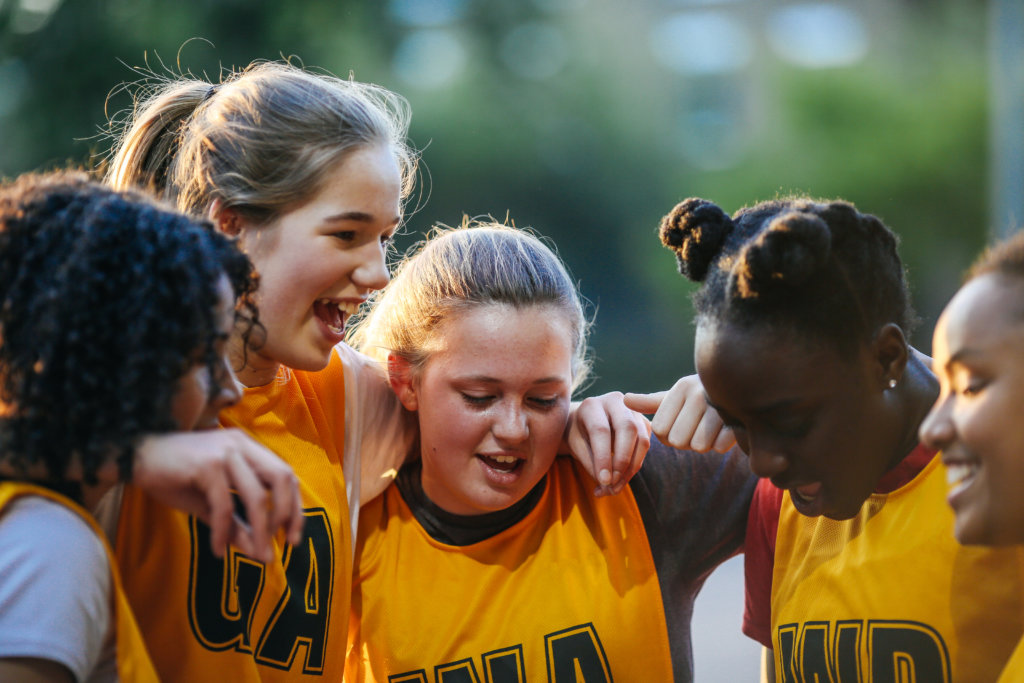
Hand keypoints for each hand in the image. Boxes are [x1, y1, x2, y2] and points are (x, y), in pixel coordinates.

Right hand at [133, 430, 303, 562]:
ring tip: (259, 555)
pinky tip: (219, 550)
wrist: (133, 458)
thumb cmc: (174, 477)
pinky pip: (223, 505)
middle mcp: (241, 445)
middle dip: (287, 514)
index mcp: (248, 448)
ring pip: (256, 495)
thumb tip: (261, 553)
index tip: (293, 537)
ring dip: (260, 530)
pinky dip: (224, 531)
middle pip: (282, 478)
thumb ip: (238, 524)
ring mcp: (224, 453)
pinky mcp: (205, 465)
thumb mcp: (211, 504)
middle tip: (282, 546)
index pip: (286, 475)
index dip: (295, 507)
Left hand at [564, 392, 650, 495]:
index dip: (603, 457)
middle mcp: (615, 401)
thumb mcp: (576, 446)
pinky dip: (635, 466)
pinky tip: (621, 479)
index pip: (601, 430)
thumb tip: (607, 483)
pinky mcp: (644, 423)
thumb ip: (590, 462)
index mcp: (592, 405)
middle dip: (622, 460)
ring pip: (642, 439)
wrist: (586, 422)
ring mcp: (633, 411)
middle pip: (627, 429)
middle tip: (612, 483)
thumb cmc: (578, 434)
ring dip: (631, 467)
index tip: (603, 481)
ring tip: (615, 487)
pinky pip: (646, 446)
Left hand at [624, 374, 734, 452]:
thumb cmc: (701, 400)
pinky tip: (726, 430)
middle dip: (687, 441)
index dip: (668, 435)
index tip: (681, 424)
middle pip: (678, 440)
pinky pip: (719, 447)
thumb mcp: (675, 398)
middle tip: (698, 427)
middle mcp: (699, 393)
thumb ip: (651, 403)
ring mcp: (720, 405)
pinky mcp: (739, 419)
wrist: (744, 395)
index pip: (659, 430)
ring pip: (699, 446)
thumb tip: (624, 399)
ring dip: (705, 443)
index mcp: (681, 388)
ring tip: (712, 427)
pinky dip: (722, 444)